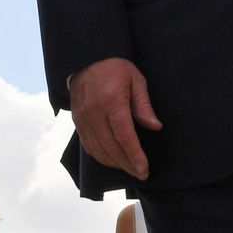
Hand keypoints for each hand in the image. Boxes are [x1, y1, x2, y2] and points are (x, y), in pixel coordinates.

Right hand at [68, 57, 162, 180]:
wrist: (86, 59)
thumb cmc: (115, 68)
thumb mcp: (136, 79)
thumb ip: (144, 105)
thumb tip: (155, 127)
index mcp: (112, 101)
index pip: (124, 136)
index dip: (134, 155)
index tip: (144, 169)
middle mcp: (94, 112)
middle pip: (111, 147)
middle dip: (127, 164)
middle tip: (141, 174)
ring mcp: (83, 118)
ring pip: (98, 150)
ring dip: (114, 163)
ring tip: (129, 168)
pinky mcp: (77, 122)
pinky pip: (88, 145)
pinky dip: (101, 157)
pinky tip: (113, 160)